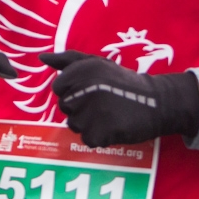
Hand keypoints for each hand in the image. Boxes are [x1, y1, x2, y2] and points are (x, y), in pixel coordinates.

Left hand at [38, 51, 198, 148]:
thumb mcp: (97, 64)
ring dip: (89, 124)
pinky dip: (100, 137)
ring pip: (74, 125)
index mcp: (82, 70)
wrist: (156, 102)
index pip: (58, 89)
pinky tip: (114, 126)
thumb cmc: (122, 82)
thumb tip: (42, 58)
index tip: (92, 91)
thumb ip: (68, 60)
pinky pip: (88, 140)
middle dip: (81, 108)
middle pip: (65, 108)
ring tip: (109, 114)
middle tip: (103, 103)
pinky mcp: (102, 132)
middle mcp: (84, 89)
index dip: (74, 92)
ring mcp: (93, 112)